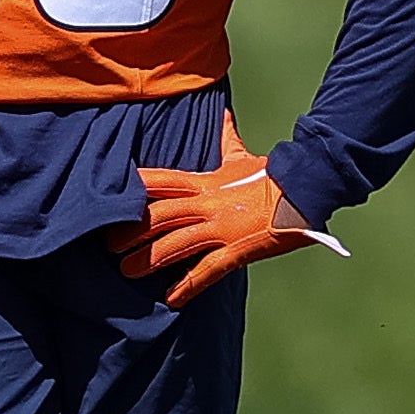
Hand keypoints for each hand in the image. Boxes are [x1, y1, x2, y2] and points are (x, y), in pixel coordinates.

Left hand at [121, 125, 345, 301]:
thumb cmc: (275, 175)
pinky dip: (188, 285)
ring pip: (176, 244)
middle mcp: (208, 204)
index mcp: (206, 182)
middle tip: (108, 246)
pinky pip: (208, 270)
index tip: (111, 197)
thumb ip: (227, 139)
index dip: (136, 189)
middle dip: (132, 231)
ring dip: (149, 259)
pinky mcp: (238, 250)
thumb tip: (223, 115)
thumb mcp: (243, 156)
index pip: (162, 182)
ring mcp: (221, 228)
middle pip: (160, 215)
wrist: (306, 190)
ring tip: (127, 272)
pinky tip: (171, 298)